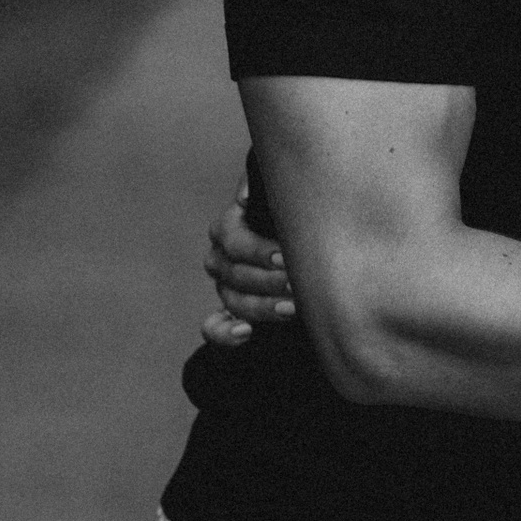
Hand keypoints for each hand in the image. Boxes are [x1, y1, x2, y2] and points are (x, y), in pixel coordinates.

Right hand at [201, 181, 294, 346]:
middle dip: (269, 281)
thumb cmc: (295, 215)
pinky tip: (246, 332)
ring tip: (292, 309)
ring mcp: (224, 287)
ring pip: (233, 301)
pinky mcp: (229, 313)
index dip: (258, 251)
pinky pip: (214, 328)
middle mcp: (220, 257)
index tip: (285, 258)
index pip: (234, 242)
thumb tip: (245, 196)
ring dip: (262, 307)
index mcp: (228, 228)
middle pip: (236, 274)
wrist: (306, 245)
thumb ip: (263, 187)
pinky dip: (225, 333)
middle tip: (297, 286)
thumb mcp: (282, 198)